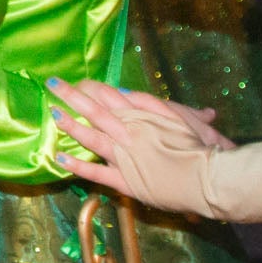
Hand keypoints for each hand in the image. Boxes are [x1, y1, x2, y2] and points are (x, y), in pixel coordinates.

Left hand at [45, 79, 230, 216]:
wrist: (208, 178)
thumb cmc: (201, 148)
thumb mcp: (183, 119)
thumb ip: (159, 106)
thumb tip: (132, 94)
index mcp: (145, 115)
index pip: (113, 95)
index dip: (93, 88)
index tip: (79, 82)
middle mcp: (131, 132)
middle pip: (96, 109)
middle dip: (73, 96)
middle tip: (53, 84)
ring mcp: (125, 156)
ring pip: (91, 137)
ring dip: (70, 125)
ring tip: (52, 113)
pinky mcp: (125, 181)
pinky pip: (96, 172)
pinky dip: (76, 165)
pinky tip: (59, 157)